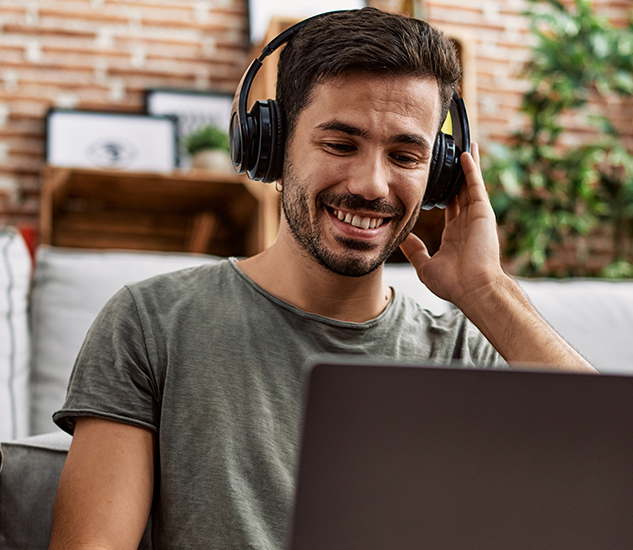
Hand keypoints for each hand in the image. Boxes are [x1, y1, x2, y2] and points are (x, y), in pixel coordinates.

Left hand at [400, 142, 504, 307]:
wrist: (473, 288)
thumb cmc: (453, 283)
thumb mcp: (425, 265)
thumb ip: (415, 251)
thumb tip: (401, 239)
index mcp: (455, 234)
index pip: (448, 206)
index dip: (442, 192)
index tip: (434, 180)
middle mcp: (467, 222)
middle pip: (460, 191)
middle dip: (455, 174)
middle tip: (448, 155)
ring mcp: (476, 216)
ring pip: (469, 183)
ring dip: (466, 165)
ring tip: (462, 144)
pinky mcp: (482, 212)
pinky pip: (475, 185)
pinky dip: (471, 169)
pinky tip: (466, 153)